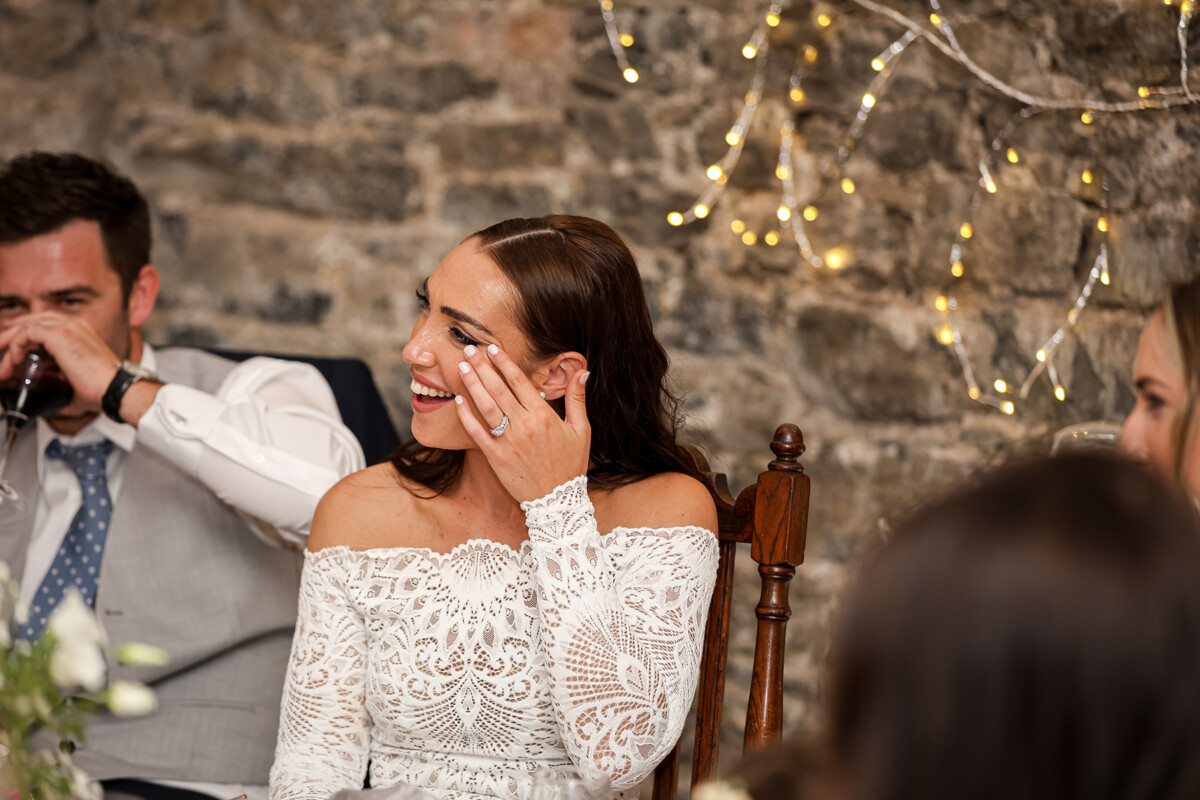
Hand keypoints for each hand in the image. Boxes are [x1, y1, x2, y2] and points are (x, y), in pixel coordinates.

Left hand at [0, 313, 119, 413]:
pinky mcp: (59, 335)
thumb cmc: (103, 388)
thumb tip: (57, 407)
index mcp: (81, 332)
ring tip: (3, 363)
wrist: (113, 388)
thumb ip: (65, 393)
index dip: (25, 334)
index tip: (14, 349)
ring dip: (9, 342)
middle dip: (12, 335)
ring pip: (26, 325)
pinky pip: (26, 333)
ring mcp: (67, 328)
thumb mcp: (78, 387)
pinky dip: (16, 346)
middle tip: (0, 350)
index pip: (46, 323)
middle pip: (33, 320)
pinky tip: (15, 361)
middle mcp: (74, 325)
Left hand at [454, 343, 589, 502]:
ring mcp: (508, 441)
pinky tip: (458, 400)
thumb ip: (578, 399)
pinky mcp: (495, 457)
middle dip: (482, 367)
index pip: (519, 382)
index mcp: (544, 416)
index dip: (504, 362)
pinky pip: (477, 432)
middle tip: (469, 349)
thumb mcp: (581, 431)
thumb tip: (583, 371)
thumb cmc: (570, 465)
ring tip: (462, 367)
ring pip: (486, 406)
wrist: (557, 501)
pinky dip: (466, 416)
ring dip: (472, 385)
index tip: (492, 348)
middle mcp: (524, 425)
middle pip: (498, 389)